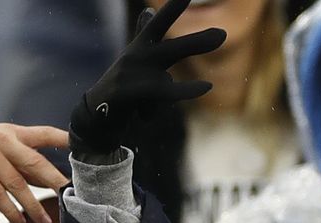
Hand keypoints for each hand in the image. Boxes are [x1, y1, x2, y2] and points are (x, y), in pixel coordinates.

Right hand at [0, 120, 68, 222]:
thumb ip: (20, 158)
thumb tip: (48, 179)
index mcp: (11, 132)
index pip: (45, 133)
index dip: (65, 139)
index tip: (85, 148)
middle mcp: (2, 140)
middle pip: (35, 162)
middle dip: (56, 181)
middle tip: (74, 198)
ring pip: (17, 183)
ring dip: (33, 206)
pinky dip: (9, 210)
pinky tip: (19, 222)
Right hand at [71, 0, 224, 157]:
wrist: (97, 115)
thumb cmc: (122, 86)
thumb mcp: (136, 58)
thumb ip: (144, 34)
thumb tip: (149, 10)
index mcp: (141, 48)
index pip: (159, 26)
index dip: (172, 9)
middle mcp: (136, 57)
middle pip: (171, 50)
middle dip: (195, 43)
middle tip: (223, 34)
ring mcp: (130, 75)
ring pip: (165, 75)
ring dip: (187, 72)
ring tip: (211, 76)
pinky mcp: (126, 94)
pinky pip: (159, 94)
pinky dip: (182, 91)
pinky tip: (205, 87)